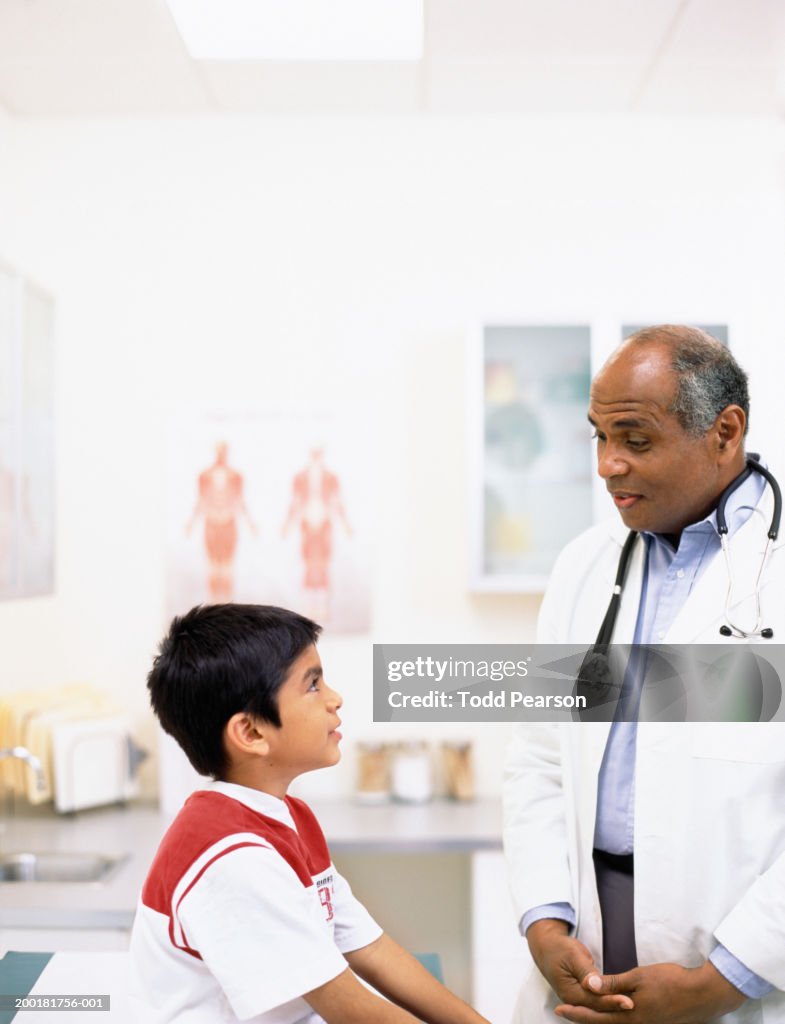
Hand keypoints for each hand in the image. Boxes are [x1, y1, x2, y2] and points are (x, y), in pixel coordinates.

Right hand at [526, 920, 633, 1013]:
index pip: (594, 1001)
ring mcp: (578, 999)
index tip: (629, 1002)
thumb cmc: (560, 948)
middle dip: (617, 1007)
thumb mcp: (572, 955)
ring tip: (634, 1006)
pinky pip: (598, 1001)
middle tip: (635, 1006)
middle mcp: (574, 1001)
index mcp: (569, 993)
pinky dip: (610, 1002)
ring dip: (615, 1007)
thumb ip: (585, 971)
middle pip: (599, 1008)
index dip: (612, 1001)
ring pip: (599, 1007)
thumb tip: (592, 984)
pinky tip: (623, 1001)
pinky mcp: (583, 995)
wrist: (547, 947)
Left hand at [555, 960, 746, 1022]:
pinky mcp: (654, 1022)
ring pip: (615, 1023)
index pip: (596, 1016)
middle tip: (562, 1011)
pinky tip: (609, 1011)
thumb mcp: (638, 977)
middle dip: (582, 1016)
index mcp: (630, 1016)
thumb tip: (589, 985)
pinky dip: (613, 1017)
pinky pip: (627, 1022)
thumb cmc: (670, 982)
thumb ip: (613, 984)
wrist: (702, 995)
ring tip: (581, 1010)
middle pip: (603, 1022)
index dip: (577, 1012)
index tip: (559, 1009)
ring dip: (597, 1017)